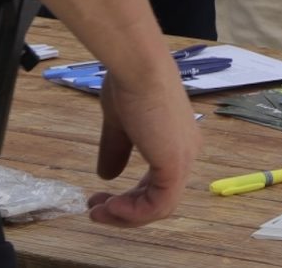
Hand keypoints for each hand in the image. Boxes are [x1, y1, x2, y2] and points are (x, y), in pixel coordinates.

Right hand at [89, 61, 198, 225]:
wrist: (136, 67)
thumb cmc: (129, 83)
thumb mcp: (119, 123)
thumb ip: (116, 149)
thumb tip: (106, 175)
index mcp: (175, 141)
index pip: (158, 184)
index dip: (130, 198)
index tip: (101, 198)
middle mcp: (186, 152)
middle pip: (159, 199)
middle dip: (125, 210)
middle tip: (95, 211)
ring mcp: (183, 160)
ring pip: (160, 206)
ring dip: (127, 215)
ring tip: (98, 212)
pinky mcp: (175, 165)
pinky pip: (158, 204)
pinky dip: (134, 212)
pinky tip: (111, 206)